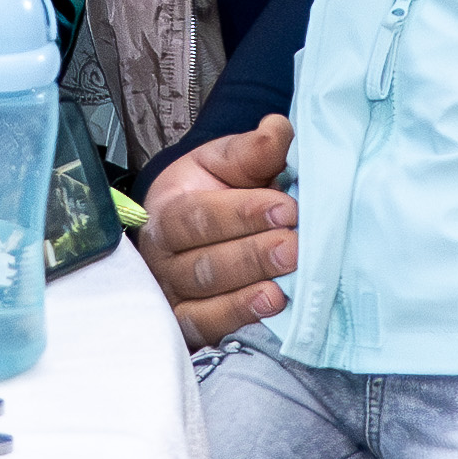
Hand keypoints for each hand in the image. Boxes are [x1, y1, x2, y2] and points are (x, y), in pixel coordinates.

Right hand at [135, 114, 298, 349]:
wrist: (194, 226)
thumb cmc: (211, 192)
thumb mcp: (225, 163)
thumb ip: (251, 151)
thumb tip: (278, 131)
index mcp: (169, 209)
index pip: (200, 215)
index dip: (243, 213)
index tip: (286, 208)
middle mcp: (163, 255)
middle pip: (204, 262)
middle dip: (252, 255)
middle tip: (294, 248)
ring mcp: (173, 294)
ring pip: (206, 298)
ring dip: (248, 293)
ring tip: (285, 286)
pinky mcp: (188, 325)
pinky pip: (208, 327)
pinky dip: (238, 319)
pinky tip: (269, 310)